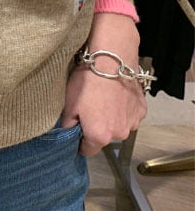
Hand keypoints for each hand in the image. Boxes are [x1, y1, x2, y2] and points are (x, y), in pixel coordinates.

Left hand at [61, 13, 146, 155]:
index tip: (78, 131)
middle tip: (90, 108)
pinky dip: (124, 108)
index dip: (80, 142)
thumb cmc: (88, 81)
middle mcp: (119, 134)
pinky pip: (130, 114)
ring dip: (112, 118)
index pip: (88, 150)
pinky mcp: (142, 109)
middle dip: (97, 127)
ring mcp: (133, 122)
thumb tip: (68, 132)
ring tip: (104, 99)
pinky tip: (116, 94)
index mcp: (99, 136)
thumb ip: (68, 125)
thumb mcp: (68, 104)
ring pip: (119, 125)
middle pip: (104, 137)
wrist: (111, 60)